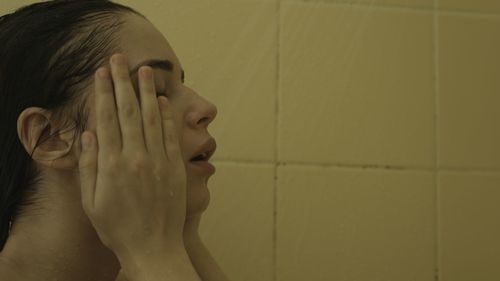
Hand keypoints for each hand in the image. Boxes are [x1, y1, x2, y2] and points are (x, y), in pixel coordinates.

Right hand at [78, 54, 186, 260]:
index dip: (103, 93)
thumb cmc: (118, 228)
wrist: (153, 248)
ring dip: (146, 91)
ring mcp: (158, 161)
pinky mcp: (175, 168)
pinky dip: (167, 116)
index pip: (106, 119)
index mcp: (111, 165)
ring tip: (144, 70)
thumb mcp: (92, 202)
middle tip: (119, 59)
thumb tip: (90, 135)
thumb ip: (89, 167)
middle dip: (123, 82)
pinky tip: (162, 100)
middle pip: (128, 111)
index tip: (101, 73)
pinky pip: (171, 135)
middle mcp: (136, 157)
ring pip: (152, 118)